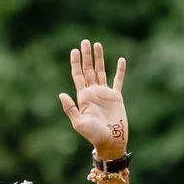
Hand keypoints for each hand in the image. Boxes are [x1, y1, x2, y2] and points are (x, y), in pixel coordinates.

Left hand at [58, 40, 128, 159]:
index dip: (76, 63)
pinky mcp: (116, 97)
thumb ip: (70, 108)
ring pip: (101, 71)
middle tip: (85, 41)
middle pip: (88, 70)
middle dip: (87, 56)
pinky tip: (121, 59)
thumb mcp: (79, 122)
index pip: (77, 75)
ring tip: (98, 44)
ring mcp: (105, 93)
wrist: (110, 141)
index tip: (74, 50)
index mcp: (83, 97)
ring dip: (99, 58)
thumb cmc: (93, 135)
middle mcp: (93, 92)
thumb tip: (62, 94)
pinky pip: (118, 80)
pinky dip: (120, 70)